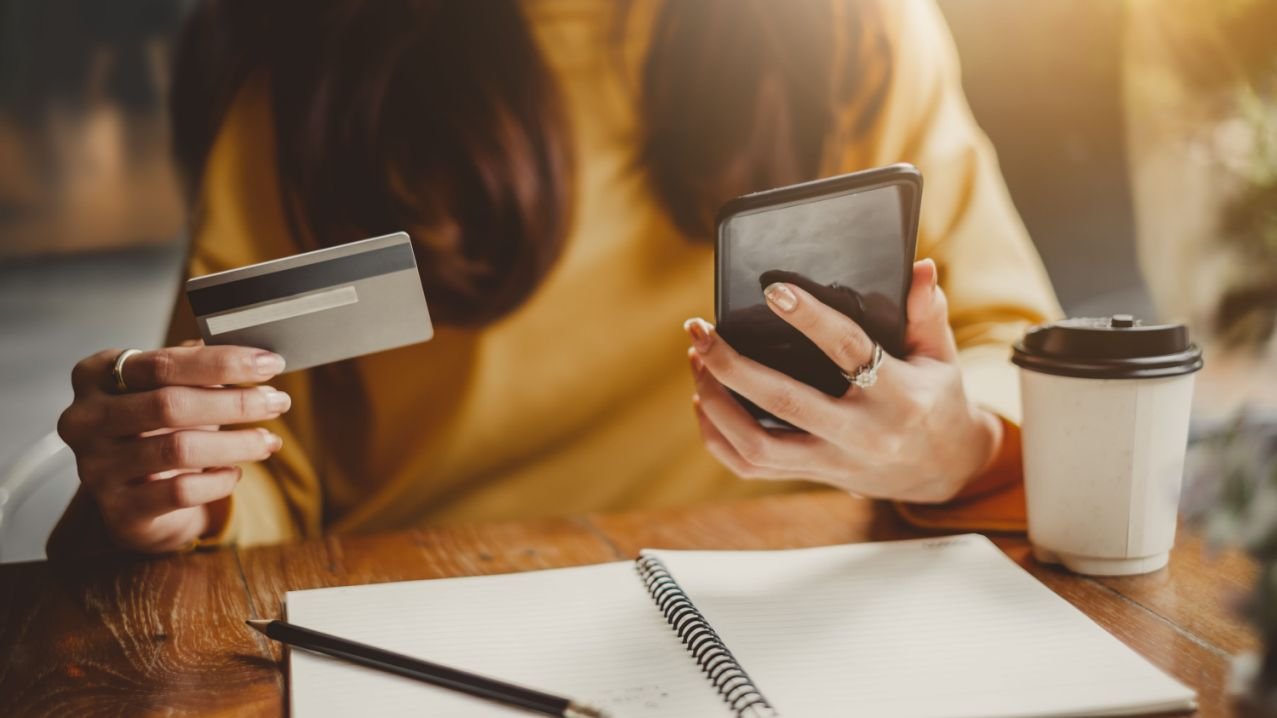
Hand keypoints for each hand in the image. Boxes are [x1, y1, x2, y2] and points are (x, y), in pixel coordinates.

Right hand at [57, 344, 290, 551]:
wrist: (135, 494)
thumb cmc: (158, 428)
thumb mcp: (172, 388)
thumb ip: (202, 368)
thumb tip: (256, 357)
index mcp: (96, 375)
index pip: (163, 363)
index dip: (222, 362)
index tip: (270, 363)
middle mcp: (85, 420)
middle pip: (169, 404)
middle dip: (235, 402)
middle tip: (277, 401)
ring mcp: (97, 467)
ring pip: (179, 449)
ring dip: (236, 443)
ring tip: (268, 440)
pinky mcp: (120, 509)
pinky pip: (181, 492)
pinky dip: (219, 481)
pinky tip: (235, 473)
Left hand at [685, 259, 1002, 502]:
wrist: (944, 470)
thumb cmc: (936, 400)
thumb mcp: (941, 356)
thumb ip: (927, 312)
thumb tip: (918, 267)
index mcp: (899, 396)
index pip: (848, 350)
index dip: (810, 319)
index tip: (773, 290)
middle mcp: (862, 434)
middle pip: (785, 402)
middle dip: (732, 365)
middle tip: (701, 330)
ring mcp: (833, 461)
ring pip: (757, 445)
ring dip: (716, 402)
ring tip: (698, 360)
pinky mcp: (813, 476)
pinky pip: (751, 466)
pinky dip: (717, 436)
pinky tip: (704, 400)